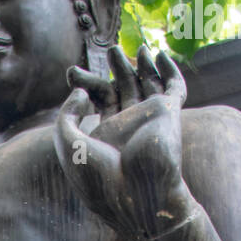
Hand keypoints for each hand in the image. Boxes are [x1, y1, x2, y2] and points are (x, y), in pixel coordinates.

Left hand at [54, 46, 190, 240]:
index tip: (71, 74)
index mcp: (106, 136)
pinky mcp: (169, 113)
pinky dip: (170, 70)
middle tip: (111, 50)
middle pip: (124, 89)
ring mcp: (149, 120)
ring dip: (143, 65)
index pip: (99, 101)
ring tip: (135, 47)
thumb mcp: (68, 144)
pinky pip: (175, 87)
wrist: (133, 193)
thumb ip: (66, 114)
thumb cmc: (98, 176)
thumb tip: (81, 92)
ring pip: (149, 85)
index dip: (86, 83)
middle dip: (118, 69)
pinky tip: (160, 55)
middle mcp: (128, 127)